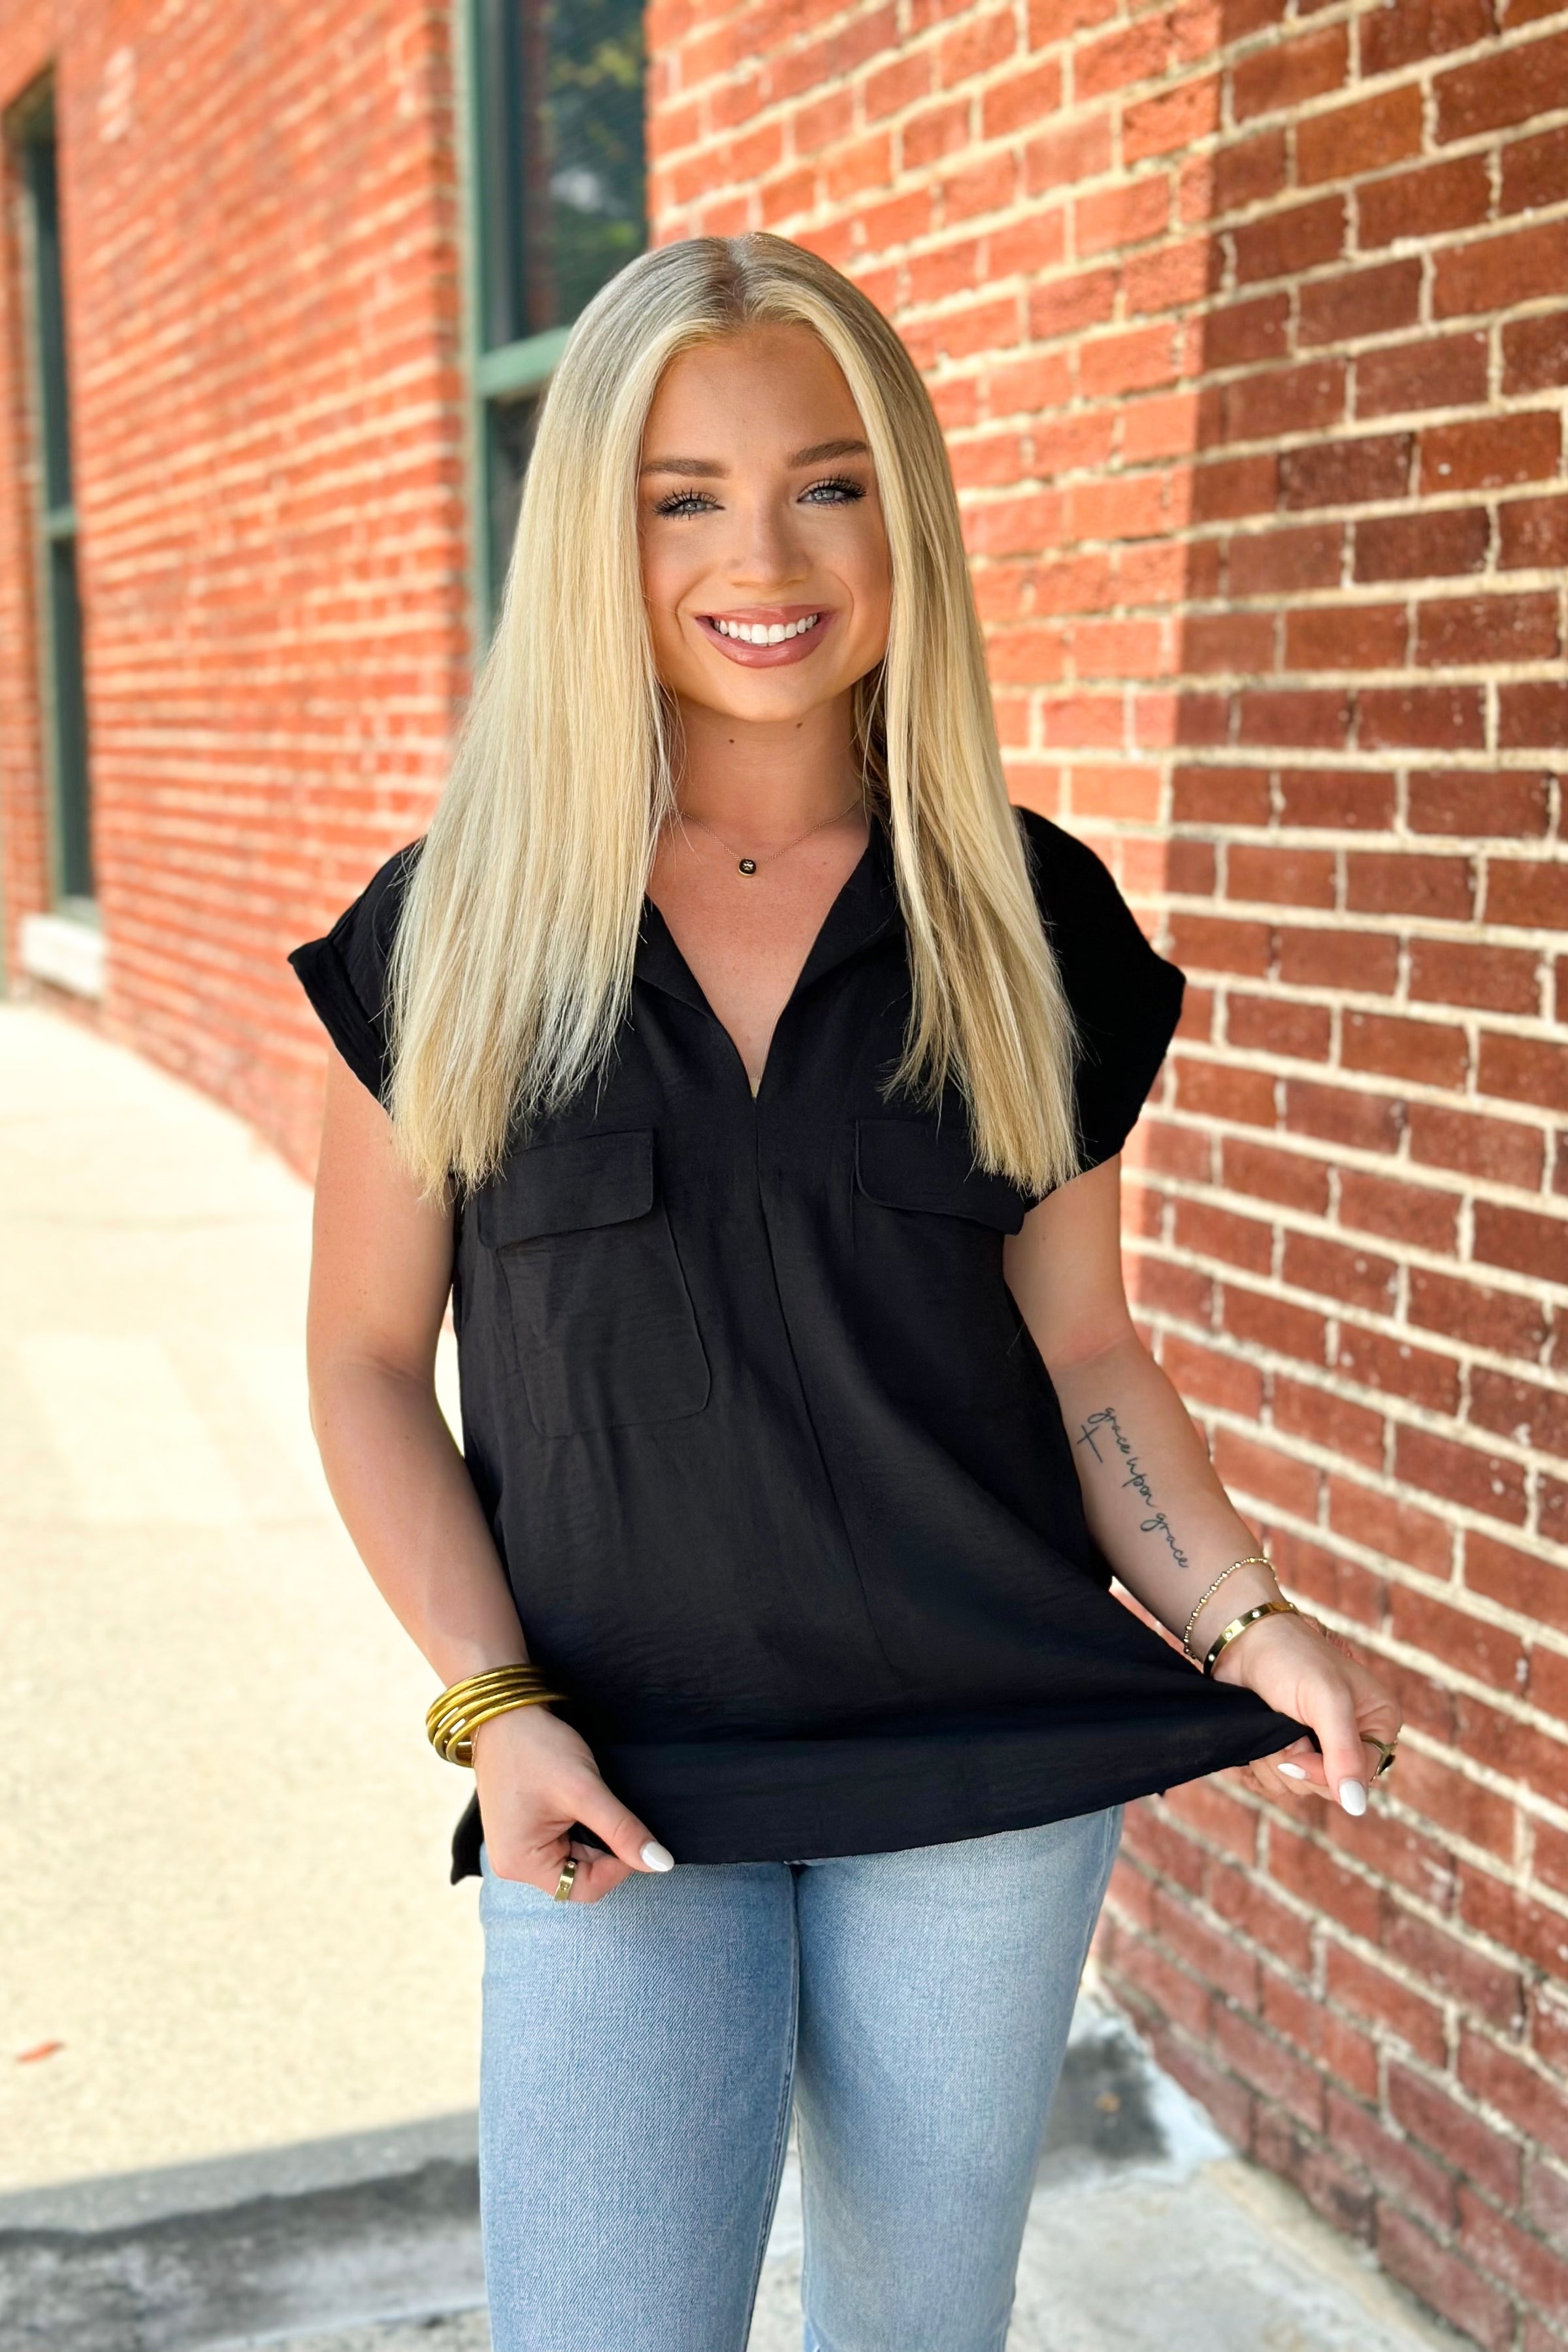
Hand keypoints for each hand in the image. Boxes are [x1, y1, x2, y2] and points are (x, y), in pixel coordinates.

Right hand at [472, 1703, 673, 1901]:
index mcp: (521, 1863)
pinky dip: (578, 1827)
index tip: (632, 1833)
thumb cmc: (536, 1748)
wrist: (503, 1712)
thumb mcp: (585, 1791)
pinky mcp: (521, 1831)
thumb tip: (661, 1864)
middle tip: (608, 1808)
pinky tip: (578, 1802)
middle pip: (578, 1876)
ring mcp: (515, 1847)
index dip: (618, 1867)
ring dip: (591, 1836)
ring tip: (589, 1800)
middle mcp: (513, 1864)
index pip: (585, 1888)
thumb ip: (622, 1830)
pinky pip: (560, 1843)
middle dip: (603, 1849)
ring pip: (573, 1859)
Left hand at [1212, 1608, 1401, 1815]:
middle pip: (1326, 1788)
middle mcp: (1351, 1739)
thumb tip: (1356, 1806)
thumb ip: (1344, 1754)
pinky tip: (1254, 1742)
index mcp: (1377, 1723)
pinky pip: (1274, 1783)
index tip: (1296, 1752)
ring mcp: (1316, 1747)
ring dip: (1272, 1761)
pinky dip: (1258, 1766)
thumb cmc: (1291, 1657)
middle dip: (1294, 1763)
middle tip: (1282, 1725)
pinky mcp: (1286, 1750)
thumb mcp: (1326, 1700)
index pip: (1360, 1779)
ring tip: (1269, 1721)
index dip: (1323, 1773)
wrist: (1243, 1639)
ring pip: (1295, 1787)